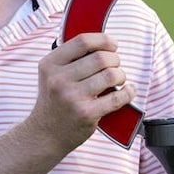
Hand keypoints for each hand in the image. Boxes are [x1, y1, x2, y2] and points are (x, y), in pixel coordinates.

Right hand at [29, 32, 136, 152]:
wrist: (45, 134)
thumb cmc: (54, 101)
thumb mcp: (51, 75)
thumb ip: (70, 58)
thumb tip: (102, 42)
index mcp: (50, 65)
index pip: (82, 41)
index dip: (104, 40)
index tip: (112, 45)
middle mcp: (59, 80)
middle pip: (101, 57)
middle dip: (115, 60)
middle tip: (115, 66)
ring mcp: (72, 98)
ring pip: (111, 75)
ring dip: (121, 75)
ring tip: (117, 79)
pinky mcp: (86, 114)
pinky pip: (117, 98)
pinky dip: (128, 92)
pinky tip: (128, 91)